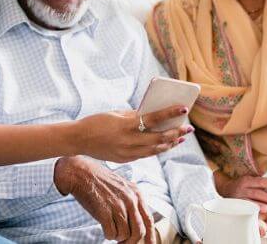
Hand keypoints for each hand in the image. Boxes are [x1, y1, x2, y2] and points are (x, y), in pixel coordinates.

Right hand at [54, 156, 155, 243]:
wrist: (81, 174)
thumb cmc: (100, 182)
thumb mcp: (123, 187)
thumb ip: (133, 202)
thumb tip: (139, 224)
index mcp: (136, 194)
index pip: (149, 220)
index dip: (150, 237)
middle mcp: (130, 200)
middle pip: (139, 231)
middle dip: (131, 241)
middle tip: (123, 242)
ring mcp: (117, 206)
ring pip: (124, 234)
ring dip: (117, 236)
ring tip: (111, 228)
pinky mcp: (105, 212)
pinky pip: (111, 234)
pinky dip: (108, 235)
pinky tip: (104, 227)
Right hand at [73, 106, 194, 163]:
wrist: (78, 139)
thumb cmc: (96, 122)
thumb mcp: (115, 114)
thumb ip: (134, 115)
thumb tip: (151, 114)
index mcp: (126, 126)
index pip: (154, 119)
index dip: (171, 113)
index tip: (184, 108)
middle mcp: (129, 141)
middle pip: (159, 138)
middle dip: (177, 133)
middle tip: (188, 128)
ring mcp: (128, 153)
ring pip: (156, 149)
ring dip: (170, 143)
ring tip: (180, 137)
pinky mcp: (126, 159)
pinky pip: (146, 154)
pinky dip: (157, 148)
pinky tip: (164, 144)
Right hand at [214, 173, 266, 212]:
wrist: (224, 189)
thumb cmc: (244, 188)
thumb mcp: (251, 182)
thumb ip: (263, 184)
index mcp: (248, 180)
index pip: (262, 181)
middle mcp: (242, 187)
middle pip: (257, 192)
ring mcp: (237, 196)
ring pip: (249, 200)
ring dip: (258, 204)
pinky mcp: (234, 205)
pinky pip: (242, 208)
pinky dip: (249, 211)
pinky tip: (256, 215)